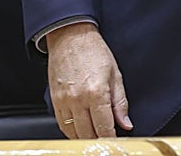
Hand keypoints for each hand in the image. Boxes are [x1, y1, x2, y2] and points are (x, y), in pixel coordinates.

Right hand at [45, 23, 132, 137]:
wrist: (71, 38)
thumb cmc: (93, 52)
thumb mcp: (115, 74)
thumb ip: (120, 103)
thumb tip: (126, 124)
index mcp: (96, 93)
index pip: (105, 128)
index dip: (112, 139)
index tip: (117, 141)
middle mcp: (78, 100)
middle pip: (88, 135)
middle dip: (99, 140)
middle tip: (107, 138)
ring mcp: (64, 102)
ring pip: (74, 134)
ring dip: (85, 138)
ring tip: (95, 135)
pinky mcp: (55, 102)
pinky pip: (62, 126)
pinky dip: (72, 132)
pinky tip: (81, 130)